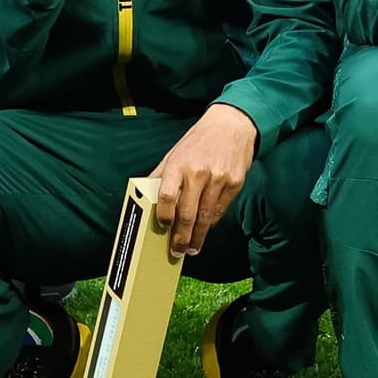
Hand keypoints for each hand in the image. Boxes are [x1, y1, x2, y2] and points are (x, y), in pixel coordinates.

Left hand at [144, 104, 257, 259]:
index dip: (164, 216)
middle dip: (181, 237)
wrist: (232, 125)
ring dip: (198, 237)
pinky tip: (206, 229)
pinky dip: (212, 223)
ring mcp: (218, 179)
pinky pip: (220, 210)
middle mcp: (198, 172)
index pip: (166, 197)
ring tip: (192, 248)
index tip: (163, 227)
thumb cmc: (199, 140)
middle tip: (177, 251)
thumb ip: (160, 175)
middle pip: (187, 214)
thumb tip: (143, 196)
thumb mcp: (174, 153)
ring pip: (205, 217)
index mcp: (178, 164)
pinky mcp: (234, 183)